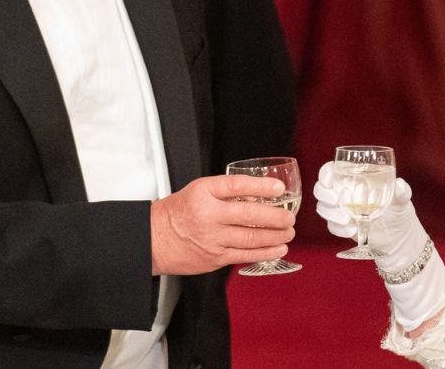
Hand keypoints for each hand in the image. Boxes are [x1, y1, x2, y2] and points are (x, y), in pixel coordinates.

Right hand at [150, 175, 295, 275]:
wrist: (155, 239)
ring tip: (289, 232)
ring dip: (276, 235)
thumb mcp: (199, 190)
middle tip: (290, 217)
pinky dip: (266, 252)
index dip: (261, 186)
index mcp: (204, 193)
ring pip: (251, 238)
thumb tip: (260, 191)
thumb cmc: (179, 212)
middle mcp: (208, 216)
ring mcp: (213, 239)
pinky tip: (278, 248)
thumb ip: (227, 190)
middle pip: (249, 215)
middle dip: (276, 217)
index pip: (236, 186)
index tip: (279, 189)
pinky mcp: (215, 258)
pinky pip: (245, 255)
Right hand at [313, 161, 424, 268]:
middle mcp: (344, 191)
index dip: (326, 173)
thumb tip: (400, 185)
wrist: (398, 239)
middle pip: (321, 188)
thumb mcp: (402, 201)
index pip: (332, 170)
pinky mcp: (341, 225)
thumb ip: (402, 192)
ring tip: (347, 220)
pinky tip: (351, 230)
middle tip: (336, 200)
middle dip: (325, 194)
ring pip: (323, 207)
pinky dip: (338, 228)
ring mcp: (341, 209)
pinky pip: (331, 226)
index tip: (328, 180)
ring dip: (331, 213)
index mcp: (355, 178)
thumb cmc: (399, 211)